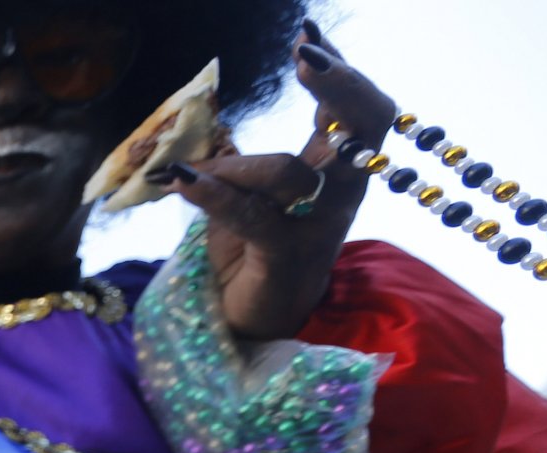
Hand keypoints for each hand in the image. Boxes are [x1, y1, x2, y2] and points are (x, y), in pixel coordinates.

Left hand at [169, 23, 395, 339]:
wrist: (248, 325)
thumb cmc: (249, 253)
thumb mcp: (245, 192)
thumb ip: (238, 155)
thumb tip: (204, 113)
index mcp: (335, 171)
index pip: (356, 109)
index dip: (339, 70)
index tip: (308, 34)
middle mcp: (340, 194)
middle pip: (367, 125)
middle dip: (341, 86)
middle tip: (306, 59)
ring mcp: (320, 227)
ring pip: (290, 171)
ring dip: (233, 164)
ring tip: (185, 173)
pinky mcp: (286, 258)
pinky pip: (251, 216)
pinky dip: (212, 194)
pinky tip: (179, 179)